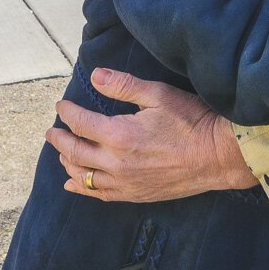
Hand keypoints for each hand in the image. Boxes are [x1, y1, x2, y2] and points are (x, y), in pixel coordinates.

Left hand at [47, 68, 255, 203]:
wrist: (217, 155)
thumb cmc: (192, 120)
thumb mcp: (159, 94)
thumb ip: (124, 86)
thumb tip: (95, 75)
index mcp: (120, 135)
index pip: (81, 123)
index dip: (68, 112)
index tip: (61, 105)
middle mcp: (116, 163)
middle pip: (75, 151)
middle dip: (60, 139)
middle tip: (51, 131)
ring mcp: (124, 182)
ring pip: (83, 175)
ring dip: (68, 162)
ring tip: (62, 152)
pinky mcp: (134, 194)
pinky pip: (99, 194)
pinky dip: (83, 188)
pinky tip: (75, 183)